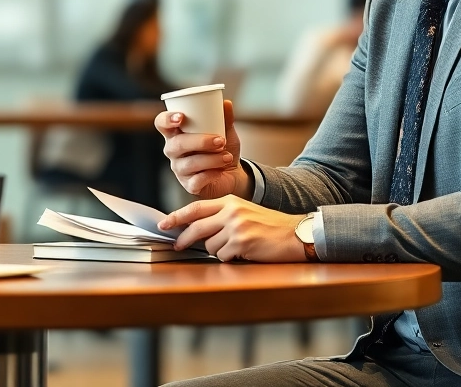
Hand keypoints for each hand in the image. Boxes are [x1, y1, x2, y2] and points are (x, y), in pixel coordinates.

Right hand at [155, 100, 250, 199]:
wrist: (233, 174)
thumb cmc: (223, 149)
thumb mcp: (226, 132)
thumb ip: (225, 118)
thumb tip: (227, 103)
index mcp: (177, 133)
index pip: (161, 124)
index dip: (166, 119)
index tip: (181, 117)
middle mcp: (174, 151)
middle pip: (176, 145)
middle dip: (199, 142)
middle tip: (220, 141)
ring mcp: (180, 170)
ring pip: (189, 164)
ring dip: (211, 159)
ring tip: (227, 156)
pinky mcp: (189, 186)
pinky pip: (196, 181)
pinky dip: (211, 174)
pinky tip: (220, 171)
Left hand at [158, 195, 304, 262]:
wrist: (296, 234)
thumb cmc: (270, 227)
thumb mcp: (245, 212)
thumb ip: (222, 217)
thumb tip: (196, 230)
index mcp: (230, 202)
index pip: (196, 208)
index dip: (177, 217)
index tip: (164, 224)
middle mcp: (231, 211)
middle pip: (196, 227)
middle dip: (184, 239)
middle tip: (177, 246)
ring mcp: (236, 227)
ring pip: (210, 245)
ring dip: (218, 251)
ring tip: (235, 248)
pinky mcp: (242, 242)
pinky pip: (223, 256)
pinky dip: (230, 258)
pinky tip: (244, 253)